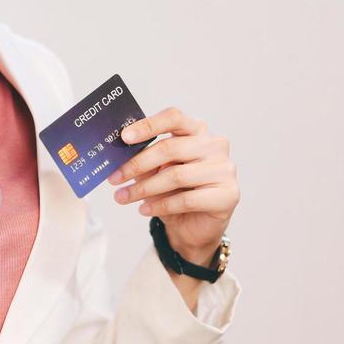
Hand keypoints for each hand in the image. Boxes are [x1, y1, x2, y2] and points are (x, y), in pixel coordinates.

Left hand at [107, 106, 238, 263]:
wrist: (196, 225)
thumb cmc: (176, 192)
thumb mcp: (156, 171)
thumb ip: (144, 159)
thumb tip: (119, 157)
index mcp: (198, 130)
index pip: (174, 118)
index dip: (148, 126)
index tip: (124, 137)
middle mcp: (215, 145)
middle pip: (170, 148)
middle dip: (137, 164)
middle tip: (115, 177)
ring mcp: (224, 169)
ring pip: (176, 175)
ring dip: (144, 188)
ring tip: (123, 197)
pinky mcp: (228, 195)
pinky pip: (187, 200)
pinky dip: (161, 206)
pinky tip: (144, 209)